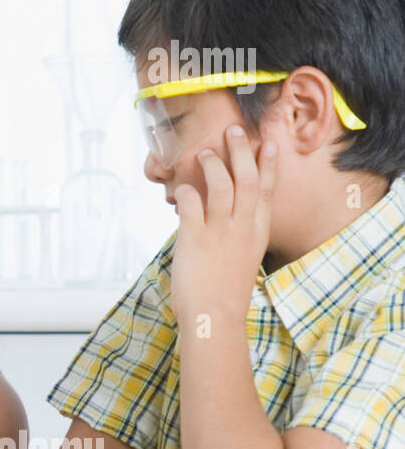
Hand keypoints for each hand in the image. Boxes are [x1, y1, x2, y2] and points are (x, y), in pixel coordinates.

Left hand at [170, 125, 277, 321]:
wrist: (215, 319)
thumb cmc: (224, 295)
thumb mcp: (240, 261)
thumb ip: (233, 237)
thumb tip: (215, 219)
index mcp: (257, 234)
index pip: (267, 191)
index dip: (268, 165)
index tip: (269, 144)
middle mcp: (242, 228)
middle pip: (247, 179)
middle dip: (241, 151)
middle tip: (234, 129)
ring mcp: (220, 231)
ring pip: (220, 184)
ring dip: (211, 164)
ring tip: (203, 152)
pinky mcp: (195, 237)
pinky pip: (190, 203)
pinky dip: (185, 192)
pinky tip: (180, 189)